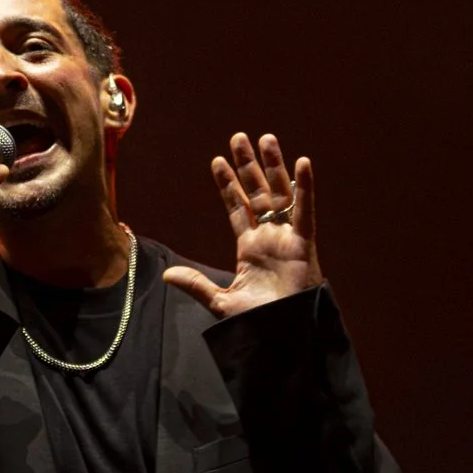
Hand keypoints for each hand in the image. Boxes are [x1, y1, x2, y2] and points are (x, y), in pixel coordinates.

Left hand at [161, 132, 321, 317]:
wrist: (282, 334)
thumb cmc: (258, 321)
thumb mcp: (222, 301)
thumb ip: (197, 284)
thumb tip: (167, 276)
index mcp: (249, 248)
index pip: (237, 207)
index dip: (228, 184)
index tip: (217, 161)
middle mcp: (268, 237)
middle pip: (257, 193)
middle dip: (248, 166)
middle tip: (239, 138)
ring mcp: (286, 237)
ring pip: (280, 194)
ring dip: (273, 166)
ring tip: (265, 139)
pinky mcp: (304, 243)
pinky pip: (305, 211)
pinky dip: (305, 188)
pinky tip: (302, 163)